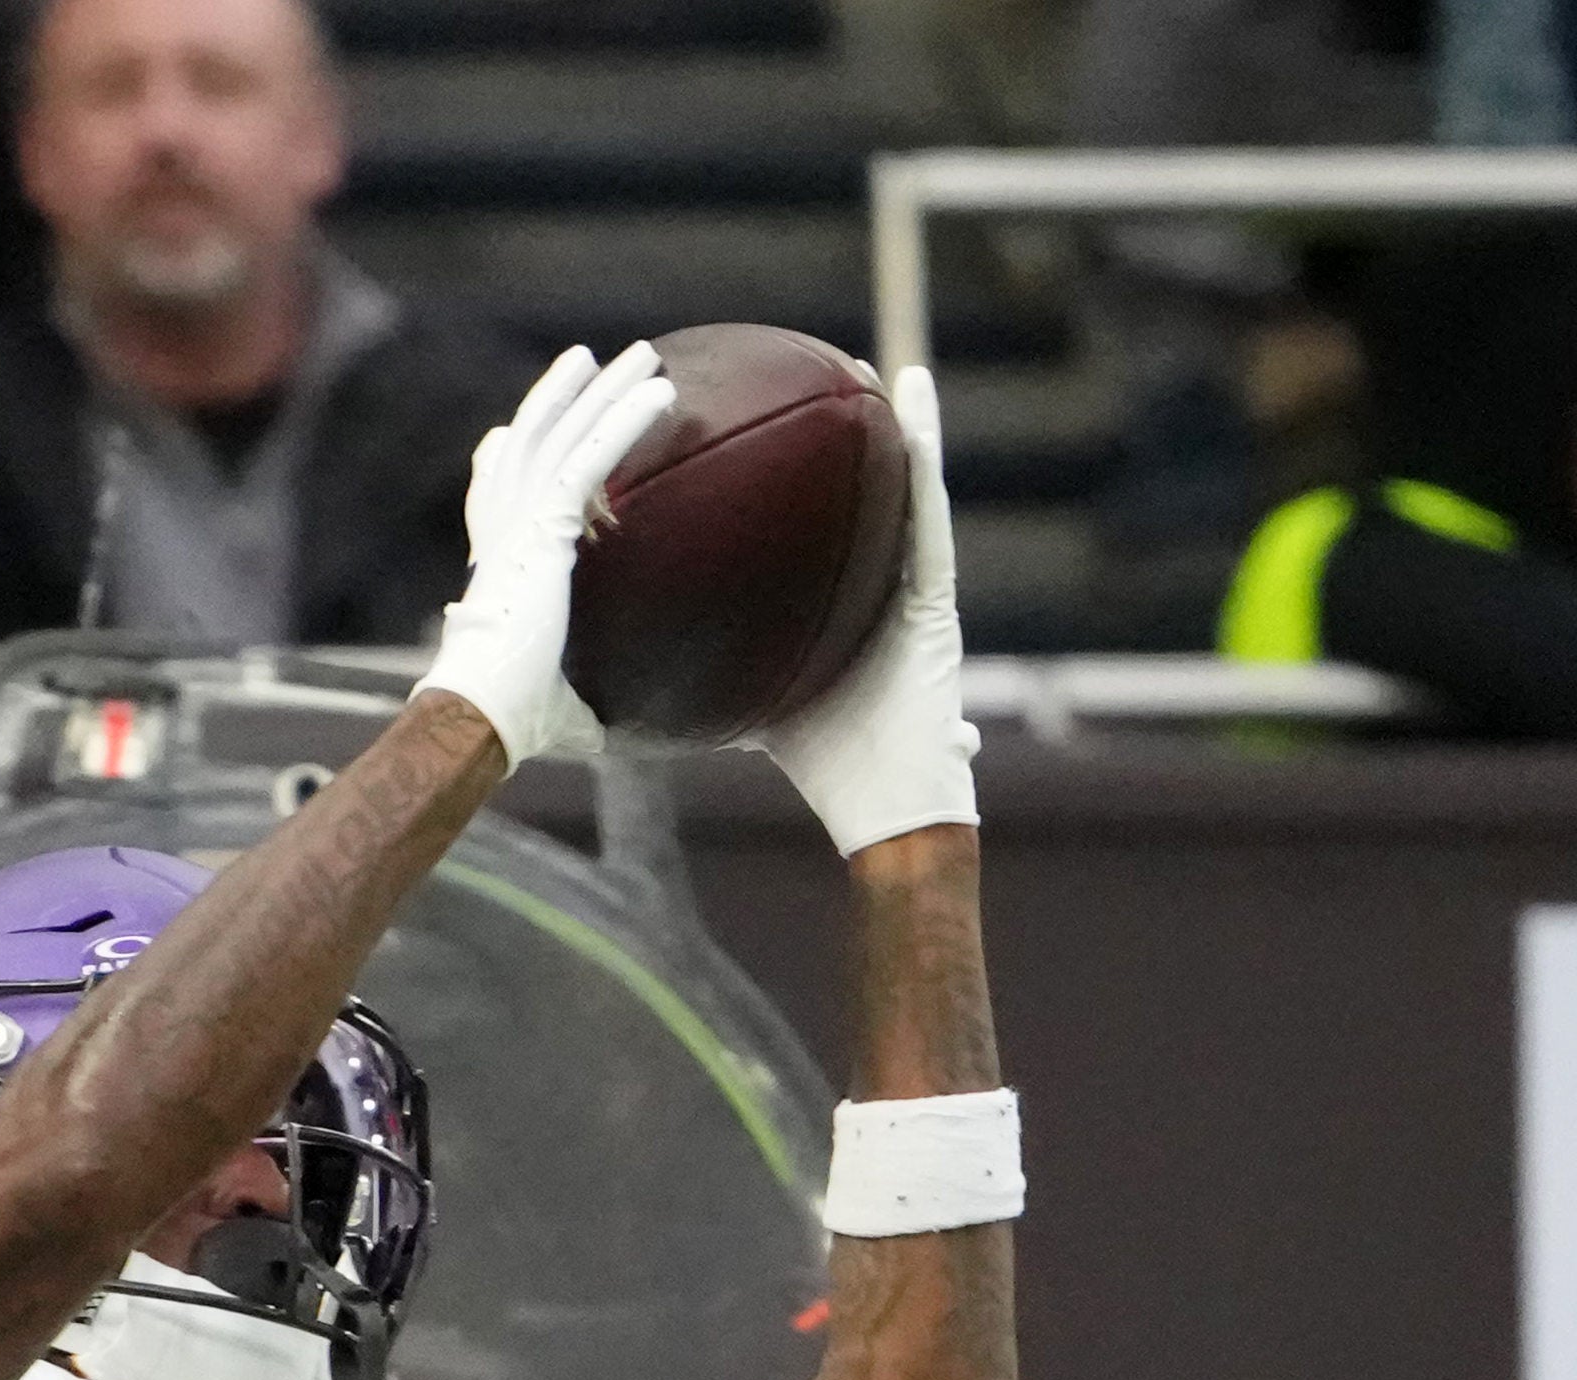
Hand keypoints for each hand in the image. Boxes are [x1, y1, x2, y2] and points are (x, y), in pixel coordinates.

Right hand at [417, 339, 678, 768]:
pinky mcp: (545, 527)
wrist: (480, 714)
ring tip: (642, 354)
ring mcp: (520, 525)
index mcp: (495, 570)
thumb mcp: (555, 712)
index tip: (505, 436)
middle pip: (529, 444)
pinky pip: (592, 458)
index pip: (491, 502)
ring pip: (562, 435)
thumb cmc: (510, 725)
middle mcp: (501, 534)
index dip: (495, 465)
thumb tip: (607, 739)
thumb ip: (579, 709)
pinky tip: (662, 390)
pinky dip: (625, 420)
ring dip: (602, 390)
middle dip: (559, 399)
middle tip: (587, 361)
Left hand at [756, 361, 978, 858]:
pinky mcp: (939, 598)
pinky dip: (925, 452)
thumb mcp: (752, 705)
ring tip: (866, 370)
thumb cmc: (826, 770)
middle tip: (817, 374)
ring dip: (894, 425)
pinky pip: (929, 513)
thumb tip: (636, 667)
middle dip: (847, 437)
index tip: (769, 431)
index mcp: (850, 605)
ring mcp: (918, 588)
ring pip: (908, 490)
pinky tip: (912, 396)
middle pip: (867, 498)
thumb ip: (710, 675)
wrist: (887, 811)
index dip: (801, 484)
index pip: (823, 530)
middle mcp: (888, 586)